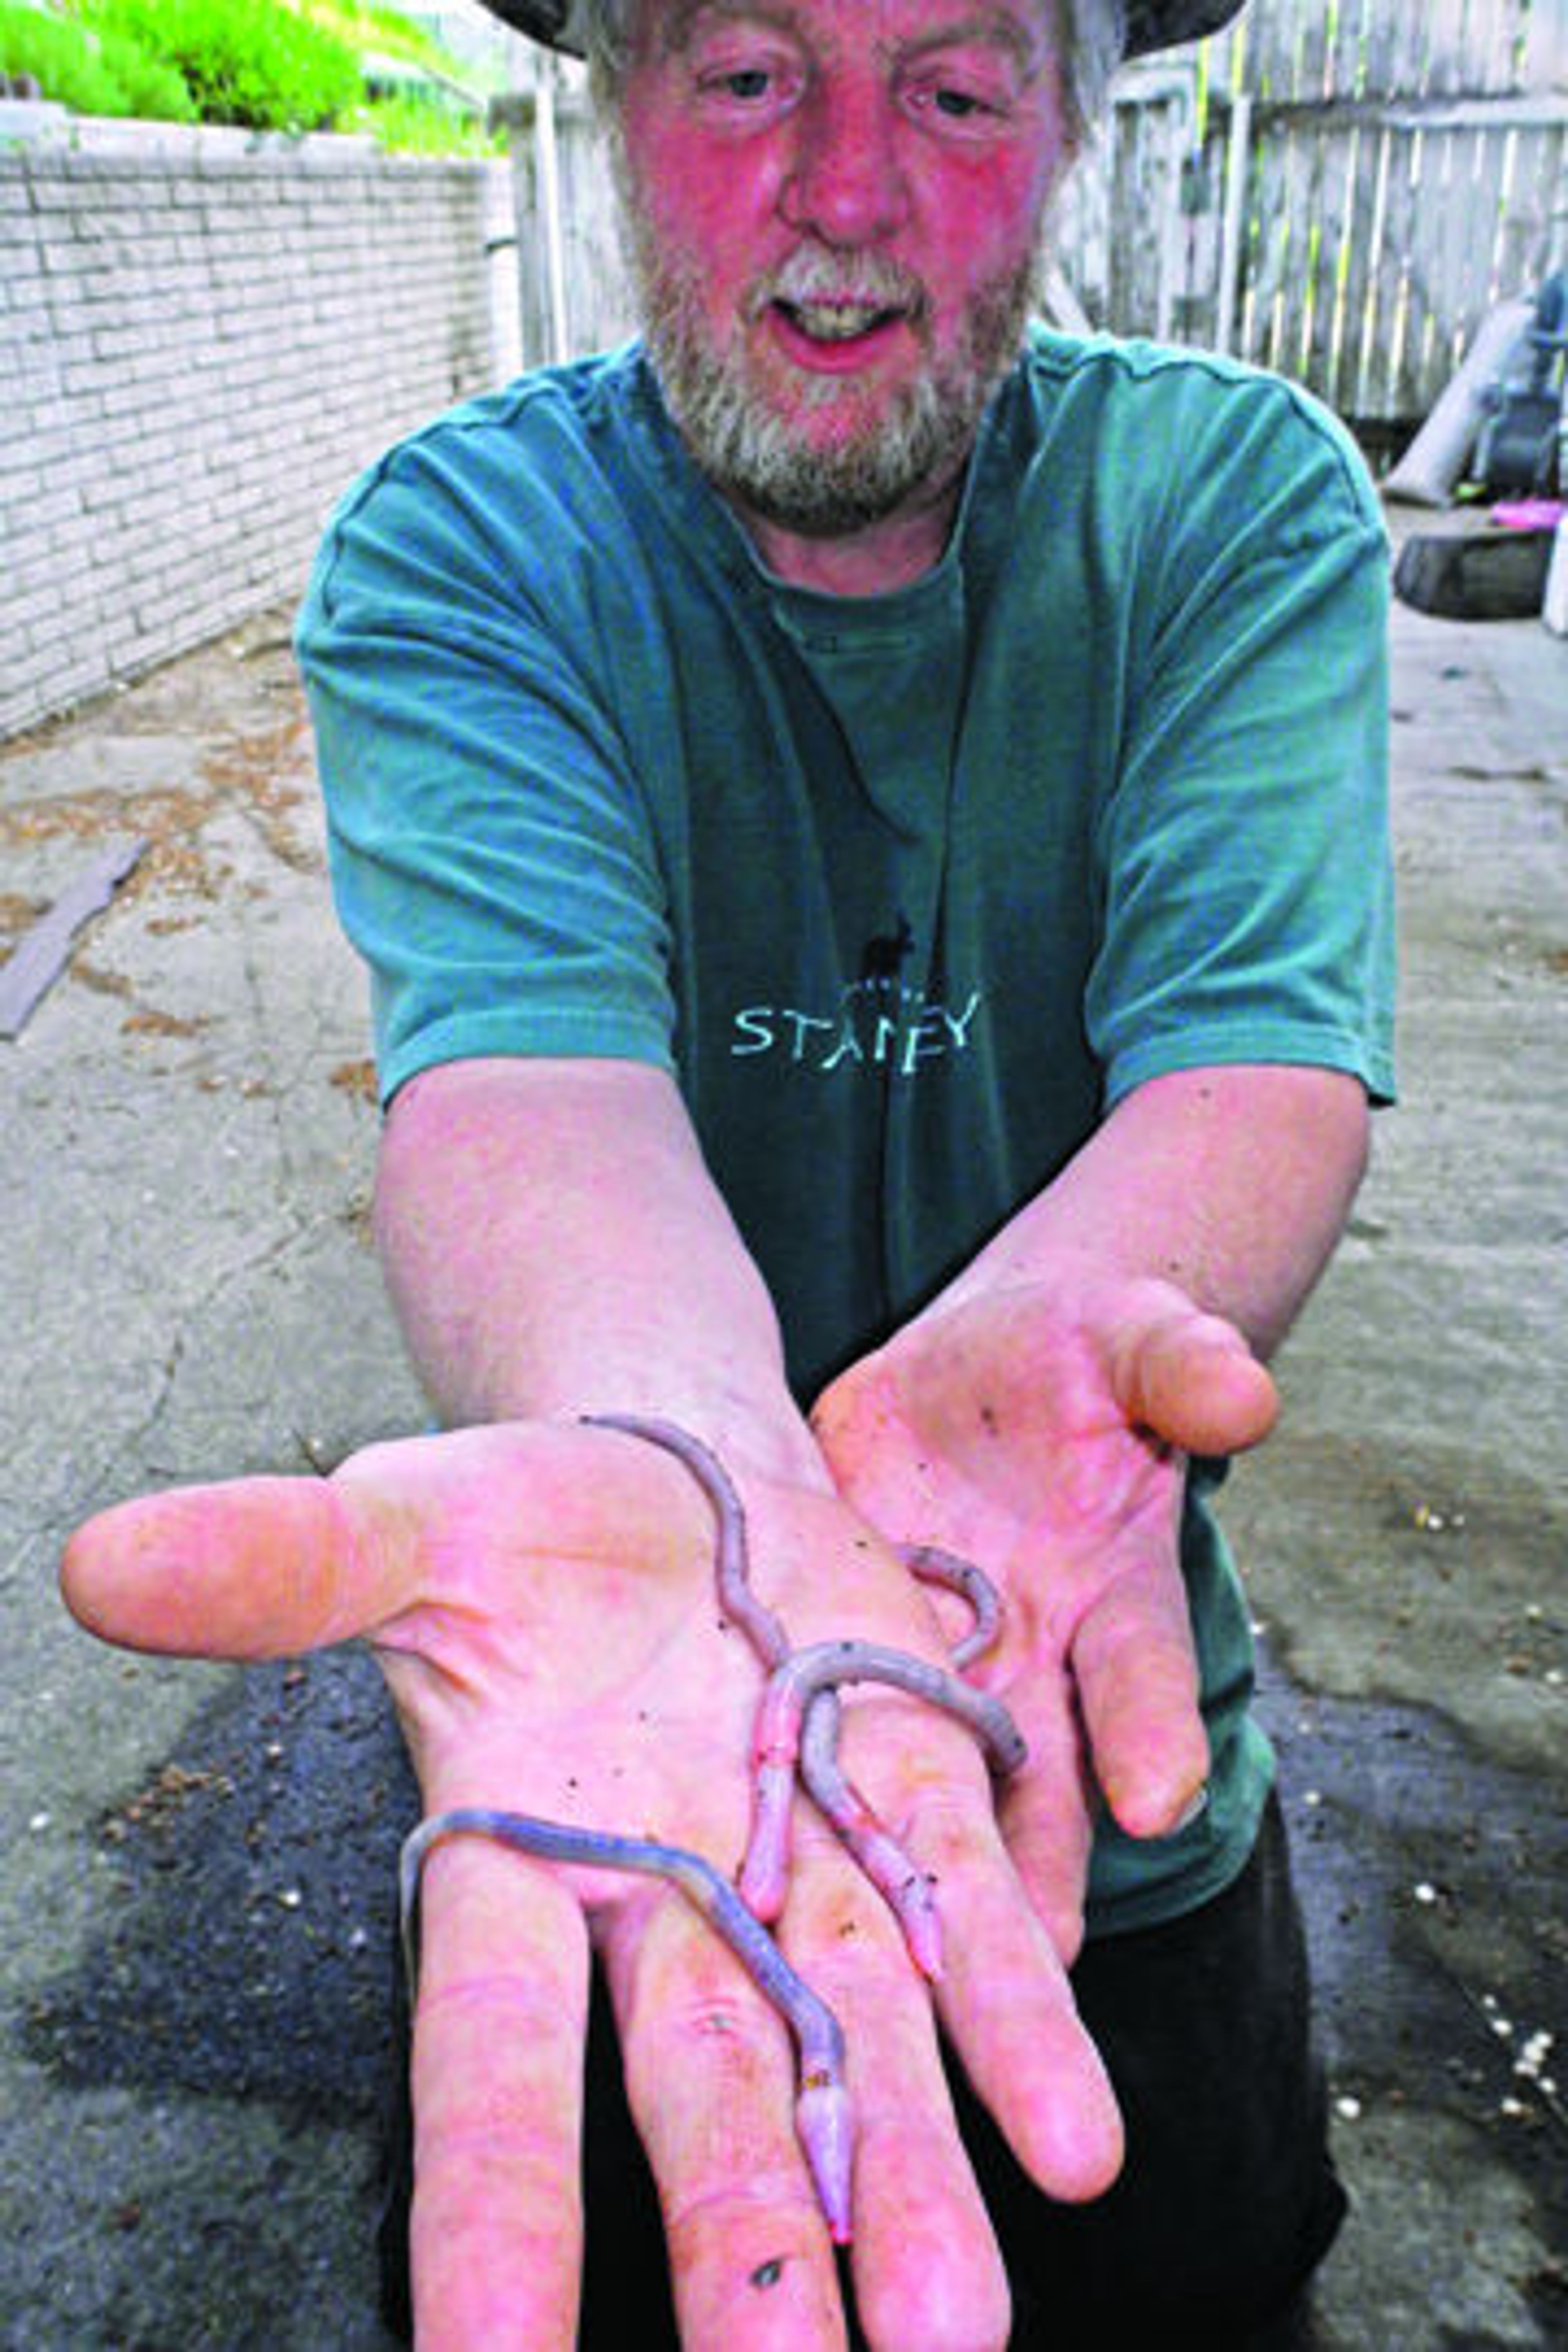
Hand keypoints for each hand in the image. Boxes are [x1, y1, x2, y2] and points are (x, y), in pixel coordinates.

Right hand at [62, 1418, 1123, 2351]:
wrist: (678, 1471)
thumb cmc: (519, 1518)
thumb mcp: (398, 1523)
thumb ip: (280, 1567)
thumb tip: (100, 1560)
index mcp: (518, 1863)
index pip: (491, 2074)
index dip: (492, 2219)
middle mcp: (664, 1907)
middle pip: (696, 2101)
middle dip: (743, 2255)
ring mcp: (797, 1864)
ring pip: (852, 2051)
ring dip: (907, 2189)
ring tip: (954, 2333)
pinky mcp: (907, 1794)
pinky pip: (967, 1921)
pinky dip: (1016, 2019)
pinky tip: (1072, 2132)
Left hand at [810, 1265, 1279, 1960]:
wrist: (963, 1372)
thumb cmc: (1072, 1356)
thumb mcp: (1130, 1336)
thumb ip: (1178, 1366)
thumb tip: (1245, 1392)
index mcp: (1114, 1592)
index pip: (1142, 1674)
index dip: (1152, 1736)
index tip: (1158, 1801)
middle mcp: (1032, 1659)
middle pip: (1042, 1785)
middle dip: (1038, 1874)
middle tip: (1031, 1970)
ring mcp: (932, 1668)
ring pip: (932, 1788)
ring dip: (921, 1872)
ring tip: (906, 1973)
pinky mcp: (838, 1650)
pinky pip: (822, 1725)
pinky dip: (801, 1783)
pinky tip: (765, 1857)